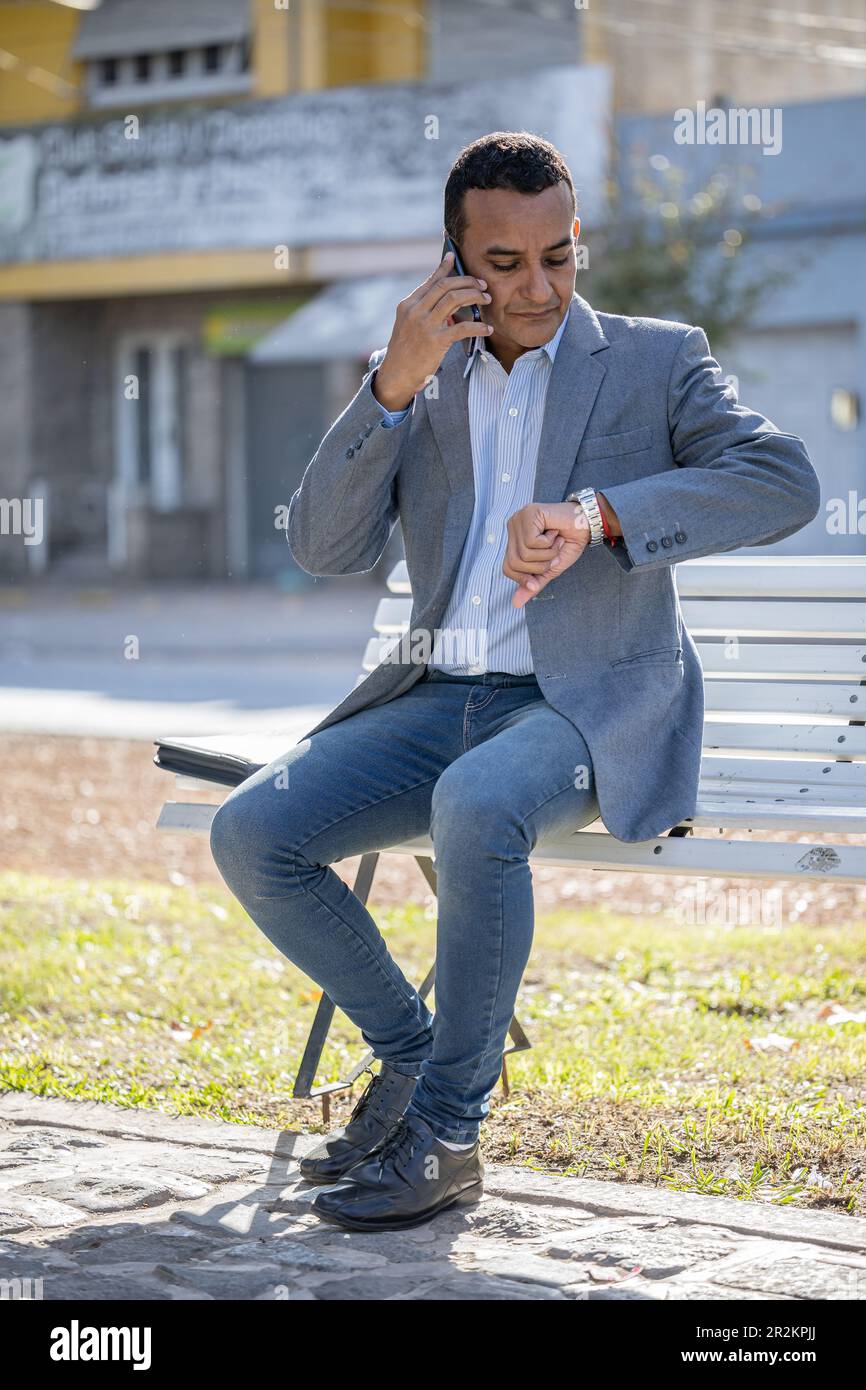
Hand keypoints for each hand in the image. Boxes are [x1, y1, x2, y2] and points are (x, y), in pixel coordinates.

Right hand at [372, 253, 492, 410]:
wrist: (396, 374)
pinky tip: (486, 329)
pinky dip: (478, 327)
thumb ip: (422, 309)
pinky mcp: (436, 341)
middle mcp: (416, 311)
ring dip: (475, 296)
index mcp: (409, 304)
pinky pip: (463, 328)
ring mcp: (426, 325)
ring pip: (455, 299)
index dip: (444, 268)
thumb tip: (443, 297)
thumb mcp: (407, 324)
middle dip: (468, 282)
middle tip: (482, 286)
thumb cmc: (405, 350)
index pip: (431, 281)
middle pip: (446, 286)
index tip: (454, 257)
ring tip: (486, 300)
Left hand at [503, 502, 591, 607]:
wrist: (587, 525)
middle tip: (554, 553)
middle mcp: (513, 527)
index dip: (524, 578)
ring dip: (547, 554)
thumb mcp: (550, 568)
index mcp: (515, 539)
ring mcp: (519, 519)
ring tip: (556, 541)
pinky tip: (555, 532)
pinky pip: (532, 542)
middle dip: (539, 566)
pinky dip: (549, 543)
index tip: (543, 573)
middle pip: (514, 563)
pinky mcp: (529, 513)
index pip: (507, 568)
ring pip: (524, 554)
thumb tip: (516, 603)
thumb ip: (534, 583)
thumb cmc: (569, 542)